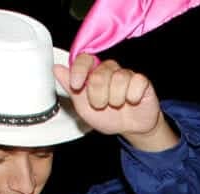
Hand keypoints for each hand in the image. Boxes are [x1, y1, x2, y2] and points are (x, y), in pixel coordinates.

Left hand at [53, 54, 178, 150]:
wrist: (130, 129)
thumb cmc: (107, 117)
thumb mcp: (83, 107)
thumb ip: (70, 89)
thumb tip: (56, 68)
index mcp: (93, 73)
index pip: (84, 58)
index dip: (79, 69)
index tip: (76, 84)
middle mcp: (109, 70)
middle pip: (99, 73)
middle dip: (97, 95)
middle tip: (100, 105)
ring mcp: (126, 74)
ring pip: (119, 78)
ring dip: (115, 98)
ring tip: (116, 105)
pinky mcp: (142, 81)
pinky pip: (137, 82)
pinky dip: (132, 96)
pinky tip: (131, 101)